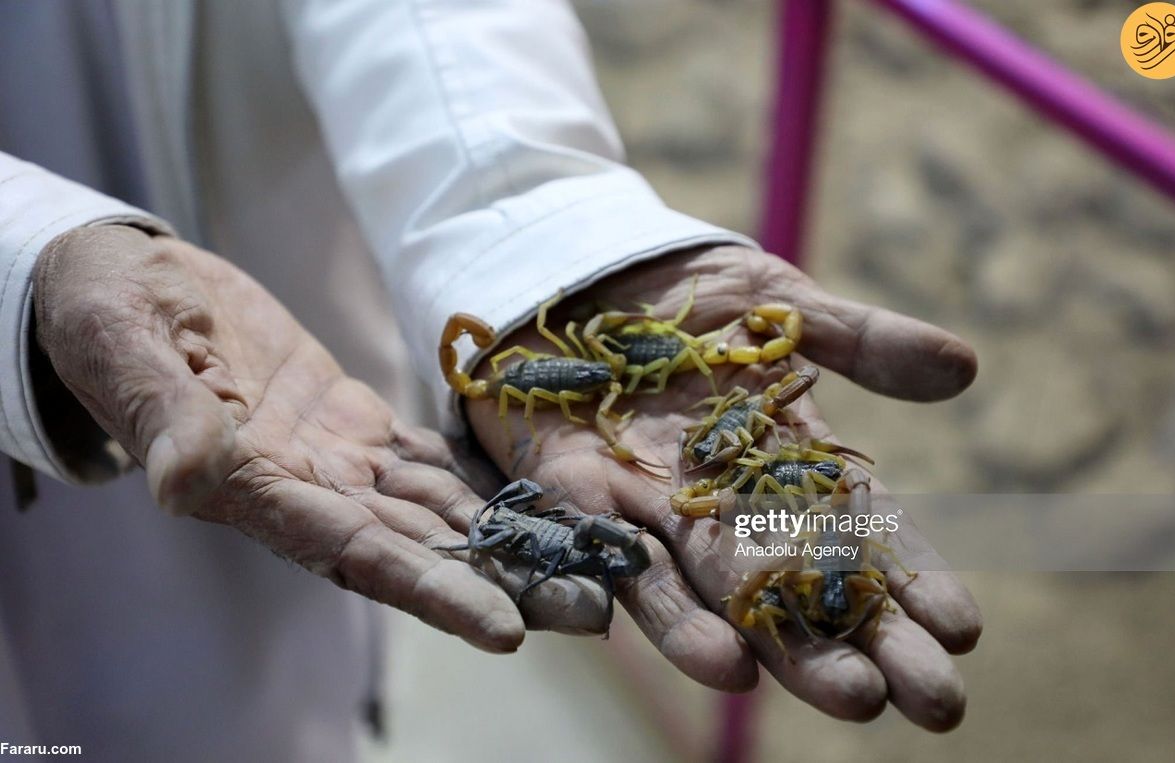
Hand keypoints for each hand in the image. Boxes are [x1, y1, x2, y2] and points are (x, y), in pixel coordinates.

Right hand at [33, 225, 609, 651]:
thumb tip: (185, 478)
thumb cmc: (108, 318)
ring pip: (438, 508)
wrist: (129, 286)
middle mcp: (306, 490)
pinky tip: (539, 491)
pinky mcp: (352, 420)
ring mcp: (335, 458)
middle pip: (421, 547)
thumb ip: (165, 417)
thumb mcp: (126, 353)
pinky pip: (428, 457)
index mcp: (254, 490)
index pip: (356, 554)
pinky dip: (482, 477)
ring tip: (590, 561)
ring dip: (511, 537)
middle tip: (591, 610)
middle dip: (504, 580)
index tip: (506, 630)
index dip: (431, 590)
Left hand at [465, 245, 981, 729]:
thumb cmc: (688, 294)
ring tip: (851, 699)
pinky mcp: (582, 500)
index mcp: (784, 458)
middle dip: (869, 642)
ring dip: (785, 649)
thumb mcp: (782, 304)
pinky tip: (721, 665)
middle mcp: (727, 502)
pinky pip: (624, 566)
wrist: (581, 272)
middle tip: (939, 705)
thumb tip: (967, 367)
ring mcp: (656, 508)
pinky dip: (671, 616)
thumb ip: (862, 340)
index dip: (911, 575)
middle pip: (802, 582)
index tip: (965, 628)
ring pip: (724, 593)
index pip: (858, 530)